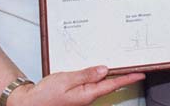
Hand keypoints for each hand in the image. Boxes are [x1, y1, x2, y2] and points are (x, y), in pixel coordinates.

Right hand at [8, 66, 143, 105]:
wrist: (29, 103)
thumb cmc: (44, 95)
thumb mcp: (66, 80)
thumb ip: (86, 74)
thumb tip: (104, 70)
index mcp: (87, 94)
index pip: (112, 84)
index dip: (128, 78)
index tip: (140, 74)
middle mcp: (87, 97)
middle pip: (108, 85)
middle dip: (121, 76)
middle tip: (134, 68)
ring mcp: (82, 97)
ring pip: (100, 85)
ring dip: (108, 76)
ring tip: (119, 67)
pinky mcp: (77, 95)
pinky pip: (91, 85)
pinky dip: (97, 77)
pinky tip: (98, 72)